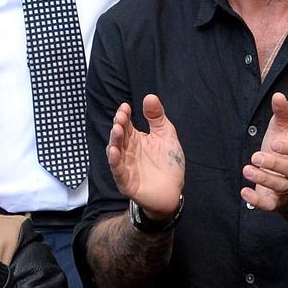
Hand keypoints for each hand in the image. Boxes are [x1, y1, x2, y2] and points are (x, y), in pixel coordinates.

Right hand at [107, 94, 183, 219]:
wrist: (173, 191)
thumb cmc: (168, 163)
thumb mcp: (165, 135)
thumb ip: (157, 117)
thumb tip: (150, 96)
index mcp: (135, 139)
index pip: (126, 124)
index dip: (124, 115)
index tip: (125, 107)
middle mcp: (128, 151)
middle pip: (119, 136)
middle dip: (119, 126)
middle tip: (121, 117)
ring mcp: (125, 166)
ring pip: (115, 152)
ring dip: (114, 141)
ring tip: (117, 130)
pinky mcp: (126, 182)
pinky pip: (118, 171)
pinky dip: (115, 161)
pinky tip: (114, 151)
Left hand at [241, 93, 287, 211]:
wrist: (281, 176)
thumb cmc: (281, 149)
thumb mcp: (281, 129)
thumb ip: (282, 113)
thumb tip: (278, 95)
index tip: (275, 142)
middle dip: (274, 164)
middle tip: (256, 156)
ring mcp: (287, 188)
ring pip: (281, 186)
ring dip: (264, 178)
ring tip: (247, 169)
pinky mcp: (275, 201)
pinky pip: (270, 204)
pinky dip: (257, 200)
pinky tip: (244, 191)